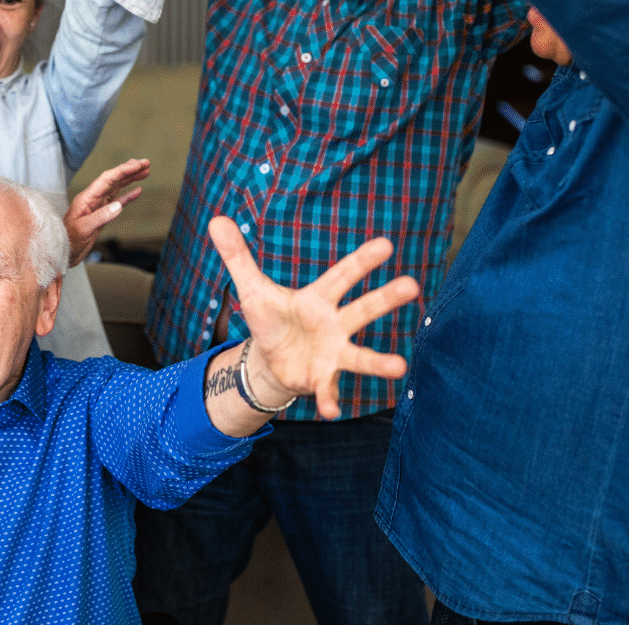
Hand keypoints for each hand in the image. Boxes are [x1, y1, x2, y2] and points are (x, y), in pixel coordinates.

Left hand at [64, 158, 149, 263]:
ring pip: (117, 188)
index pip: (107, 179)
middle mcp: (93, 198)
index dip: (123, 170)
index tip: (137, 165)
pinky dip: (128, 195)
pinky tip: (138, 190)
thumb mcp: (84, 229)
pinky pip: (118, 201)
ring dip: (130, 179)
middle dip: (129, 170)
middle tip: (145, 162)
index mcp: (87, 198)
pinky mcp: (102, 215)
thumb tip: (118, 205)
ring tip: (145, 171)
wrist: (63, 252)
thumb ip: (101, 217)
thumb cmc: (69, 240)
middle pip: (113, 179)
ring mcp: (98, 205)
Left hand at [211, 216, 419, 418]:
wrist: (270, 360)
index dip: (362, 261)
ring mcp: (333, 353)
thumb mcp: (251, 289)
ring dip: (379, 362)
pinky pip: (329, 390)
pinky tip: (331, 410)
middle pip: (363, 310)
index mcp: (318, 298)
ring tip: (400, 366)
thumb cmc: (270, 319)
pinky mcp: (322, 379)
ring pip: (360, 356)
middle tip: (413, 285)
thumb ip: (238, 256)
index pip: (342, 275)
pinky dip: (329, 400)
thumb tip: (216, 218)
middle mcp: (334, 324)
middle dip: (387, 298)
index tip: (386, 244)